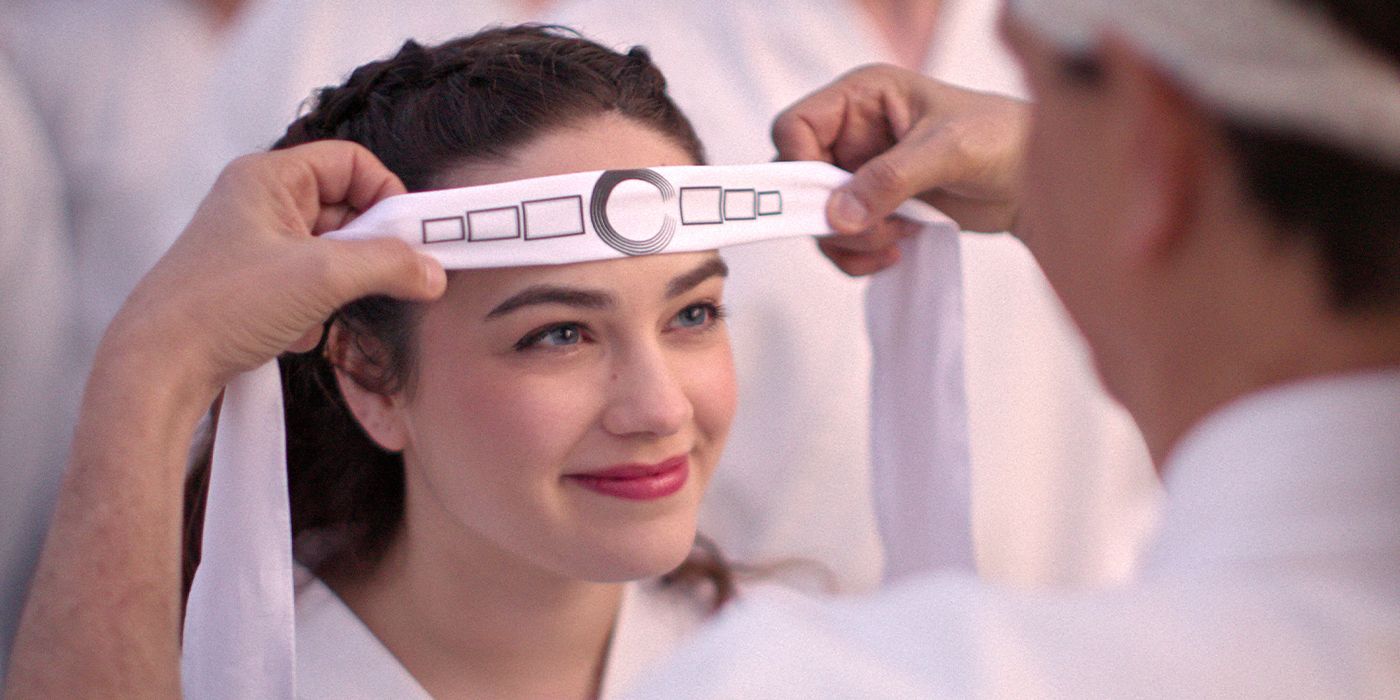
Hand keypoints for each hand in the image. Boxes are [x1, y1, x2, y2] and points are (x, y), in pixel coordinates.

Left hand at [105, 140, 445, 398]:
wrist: (160, 368)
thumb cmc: (221, 307)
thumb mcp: (322, 277)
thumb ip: (388, 266)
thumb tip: (433, 271)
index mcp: (268, 178)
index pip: (352, 163)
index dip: (386, 193)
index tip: (410, 235)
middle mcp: (259, 203)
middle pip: (346, 208)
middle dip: (368, 249)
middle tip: (388, 277)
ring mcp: (255, 245)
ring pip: (331, 252)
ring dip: (340, 286)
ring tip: (318, 309)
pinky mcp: (253, 284)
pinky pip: (310, 285)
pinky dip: (315, 310)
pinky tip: (294, 331)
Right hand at [772, 64, 1029, 274]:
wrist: (1037, 182)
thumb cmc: (1004, 140)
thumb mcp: (948, 150)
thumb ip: (890, 179)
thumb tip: (837, 216)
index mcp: (863, 97)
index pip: (796, 128)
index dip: (800, 166)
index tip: (831, 201)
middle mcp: (854, 132)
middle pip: (800, 180)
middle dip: (831, 215)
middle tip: (877, 230)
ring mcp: (861, 172)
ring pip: (817, 217)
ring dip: (850, 241)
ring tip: (898, 238)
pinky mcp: (875, 207)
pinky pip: (841, 239)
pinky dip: (861, 254)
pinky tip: (901, 248)